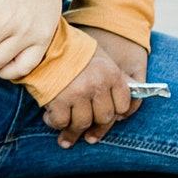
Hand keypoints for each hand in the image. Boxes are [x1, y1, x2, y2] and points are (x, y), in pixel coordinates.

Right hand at [41, 28, 147, 147]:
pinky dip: (56, 124)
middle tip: (88, 135)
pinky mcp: (58, 100)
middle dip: (96, 128)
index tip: (110, 119)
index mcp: (111, 74)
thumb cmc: (72, 49)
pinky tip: (51, 119)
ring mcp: (78, 94)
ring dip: (73, 132)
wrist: (43, 42)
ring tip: (67, 135)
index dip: (116, 115)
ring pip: (82, 124)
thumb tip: (133, 93)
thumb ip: (114, 77)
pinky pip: (61, 122)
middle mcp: (97, 85)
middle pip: (104, 118)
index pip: (124, 105)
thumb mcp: (100, 57)